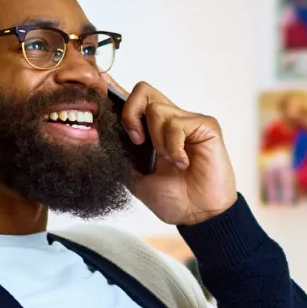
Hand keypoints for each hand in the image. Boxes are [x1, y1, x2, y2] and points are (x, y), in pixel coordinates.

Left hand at [107, 77, 237, 226]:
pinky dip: (174, 147)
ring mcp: (189, 121)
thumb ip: (122, 157)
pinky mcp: (206, 126)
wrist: (198, 216)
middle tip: (137, 142)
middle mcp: (171, 121)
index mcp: (154, 130)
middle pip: (143, 90)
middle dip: (130, 115)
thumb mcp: (136, 179)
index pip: (134, 100)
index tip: (107, 113)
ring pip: (157, 110)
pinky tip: (183, 163)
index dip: (117, 98)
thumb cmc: (174, 199)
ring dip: (157, 141)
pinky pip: (177, 124)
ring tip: (170, 162)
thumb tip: (100, 138)